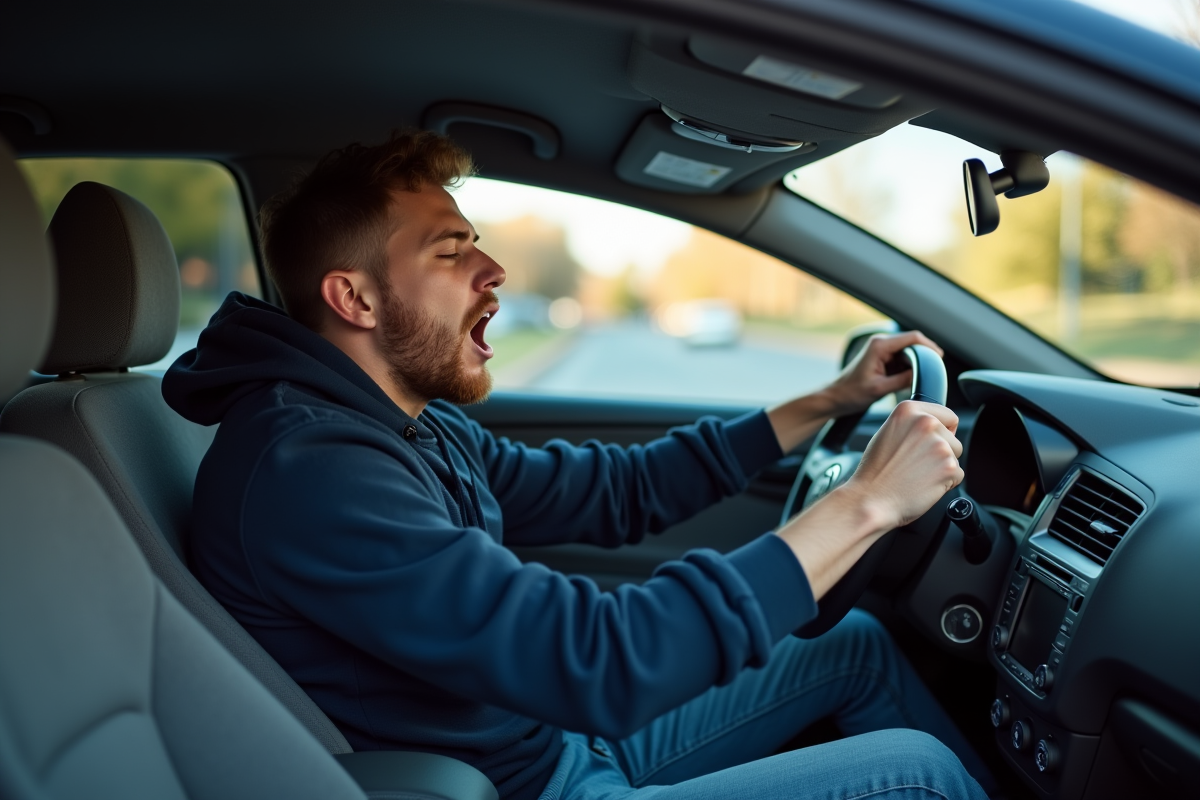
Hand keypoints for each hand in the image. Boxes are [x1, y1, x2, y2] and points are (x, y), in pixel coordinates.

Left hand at [822, 331, 942, 416]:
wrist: (836, 397)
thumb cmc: (851, 393)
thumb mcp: (880, 389)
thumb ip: (903, 380)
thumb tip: (922, 374)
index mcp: (880, 345)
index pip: (912, 338)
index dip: (929, 346)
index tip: (939, 358)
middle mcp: (881, 343)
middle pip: (913, 343)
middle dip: (924, 356)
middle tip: (934, 371)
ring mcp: (882, 350)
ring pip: (909, 352)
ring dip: (917, 363)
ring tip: (922, 377)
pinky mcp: (883, 358)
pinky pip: (902, 359)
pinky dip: (909, 367)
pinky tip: (911, 379)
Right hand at [845, 400, 963, 527]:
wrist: (870, 499)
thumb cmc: (875, 472)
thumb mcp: (887, 433)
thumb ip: (912, 425)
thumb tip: (935, 427)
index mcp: (909, 410)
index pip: (948, 415)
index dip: (942, 431)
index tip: (929, 443)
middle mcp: (926, 422)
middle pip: (953, 437)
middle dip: (941, 451)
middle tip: (916, 464)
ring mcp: (939, 444)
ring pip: (956, 456)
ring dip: (942, 467)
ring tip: (917, 474)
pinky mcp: (949, 467)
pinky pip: (957, 475)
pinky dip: (944, 483)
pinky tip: (923, 484)